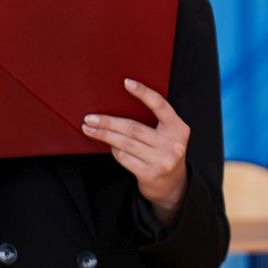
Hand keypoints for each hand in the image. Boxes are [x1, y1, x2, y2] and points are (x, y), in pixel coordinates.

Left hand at [83, 79, 189, 226]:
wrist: (173, 185)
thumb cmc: (164, 152)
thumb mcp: (167, 135)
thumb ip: (154, 122)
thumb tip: (118, 107)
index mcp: (178, 128)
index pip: (160, 105)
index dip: (144, 93)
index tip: (126, 82)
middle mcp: (172, 144)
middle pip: (133, 128)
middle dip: (108, 122)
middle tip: (90, 118)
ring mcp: (162, 160)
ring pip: (125, 143)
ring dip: (104, 135)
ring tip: (89, 129)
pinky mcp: (150, 174)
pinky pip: (124, 157)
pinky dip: (114, 150)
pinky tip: (108, 145)